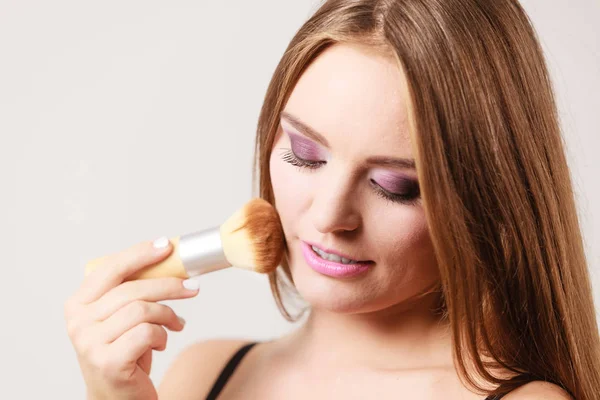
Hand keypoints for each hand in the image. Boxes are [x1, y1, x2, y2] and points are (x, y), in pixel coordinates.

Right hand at [64, 238, 199, 399]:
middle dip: (169, 285)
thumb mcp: (121, 318)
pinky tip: (161, 343)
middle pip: (132, 288)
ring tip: (176, 324)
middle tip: (192, 287)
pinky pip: (147, 332)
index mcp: (78, 304)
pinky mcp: (108, 362)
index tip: (166, 247)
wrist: (117, 398)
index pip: (110, 268)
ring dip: (168, 315)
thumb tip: (167, 260)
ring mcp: (90, 343)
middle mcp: (78, 322)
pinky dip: (162, 335)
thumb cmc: (124, 353)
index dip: (140, 254)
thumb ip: (131, 291)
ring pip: (142, 310)